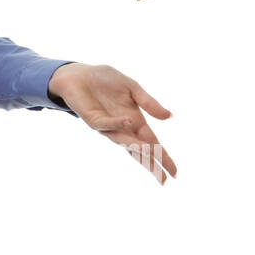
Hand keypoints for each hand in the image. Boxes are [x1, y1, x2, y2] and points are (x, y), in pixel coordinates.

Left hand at [48, 63, 176, 183]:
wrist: (80, 74)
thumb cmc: (106, 81)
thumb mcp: (133, 89)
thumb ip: (149, 103)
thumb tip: (170, 117)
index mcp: (135, 121)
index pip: (153, 144)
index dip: (163, 158)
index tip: (175, 173)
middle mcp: (123, 128)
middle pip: (140, 151)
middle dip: (152, 164)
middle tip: (164, 180)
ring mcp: (107, 126)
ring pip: (123, 141)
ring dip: (136, 147)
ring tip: (151, 153)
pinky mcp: (93, 119)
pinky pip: (105, 123)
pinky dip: (117, 123)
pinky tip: (129, 121)